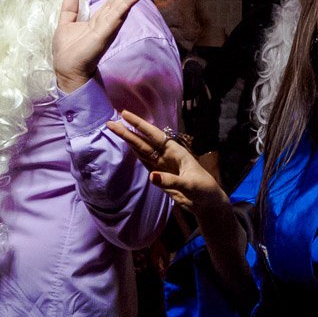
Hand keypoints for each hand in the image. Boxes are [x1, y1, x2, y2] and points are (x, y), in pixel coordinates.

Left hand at [53, 0, 149, 92]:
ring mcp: (109, 27)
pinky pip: (117, 17)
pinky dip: (126, 5)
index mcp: (101, 16)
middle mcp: (109, 20)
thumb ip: (70, 10)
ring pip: (124, 3)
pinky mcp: (104, 34)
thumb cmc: (68, 52)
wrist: (66, 71)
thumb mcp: (65, 25)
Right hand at [108, 108, 225, 214]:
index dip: (139, 125)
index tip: (125, 114)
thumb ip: (171, 180)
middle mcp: (167, 155)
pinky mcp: (159, 175)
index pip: (154, 135)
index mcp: (176, 151)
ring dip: (129, 140)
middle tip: (111, 122)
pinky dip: (135, 154)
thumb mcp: (190, 184)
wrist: (206, 202)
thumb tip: (150, 176)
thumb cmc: (203, 189)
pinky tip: (128, 146)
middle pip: (143, 141)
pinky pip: (145, 162)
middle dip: (128, 132)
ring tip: (115, 129)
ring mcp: (162, 164)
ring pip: (142, 150)